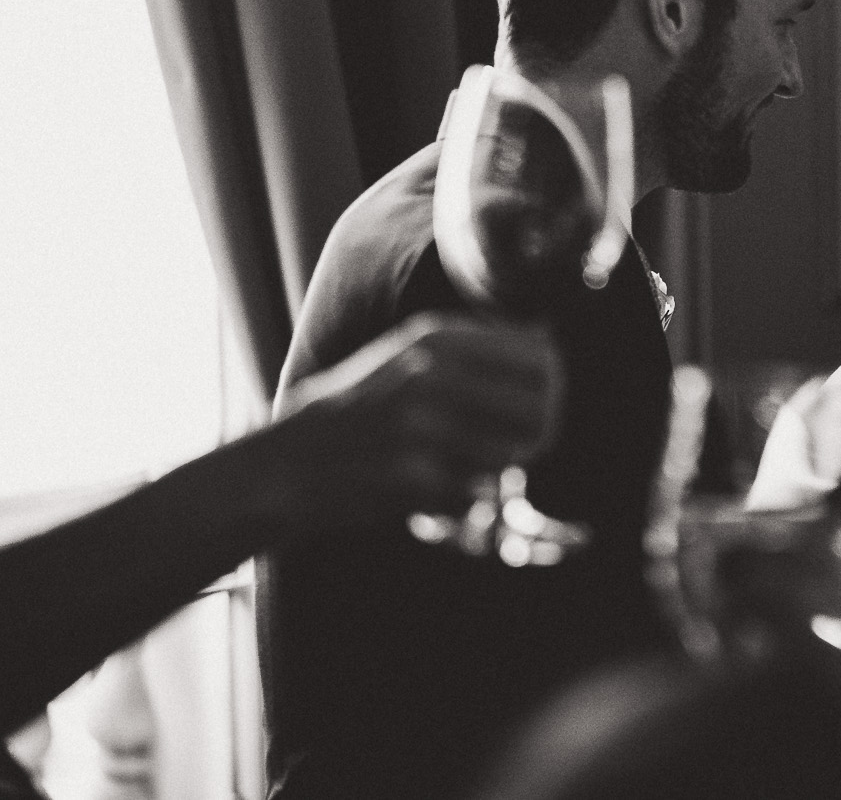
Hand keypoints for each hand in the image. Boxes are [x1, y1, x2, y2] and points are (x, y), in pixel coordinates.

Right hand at [267, 312, 561, 523]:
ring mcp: (421, 426)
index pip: (540, 355)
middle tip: (520, 450)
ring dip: (502, 470)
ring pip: (513, 455)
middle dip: (539, 434)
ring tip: (467, 469)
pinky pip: (477, 496)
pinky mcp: (412, 477)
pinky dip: (467, 501)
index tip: (538, 405)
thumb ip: (472, 350)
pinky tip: (435, 493)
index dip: (550, 387)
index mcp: (435, 338)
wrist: (290, 464)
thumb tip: (545, 341)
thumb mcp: (407, 356)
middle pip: (539, 407)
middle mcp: (431, 374)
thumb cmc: (358, 412)